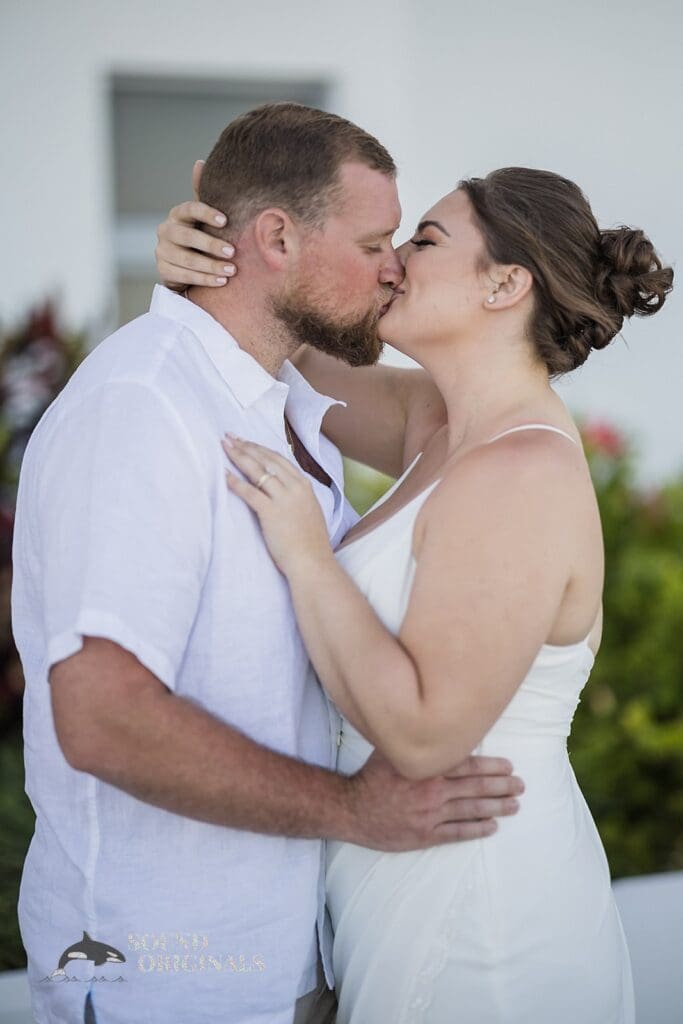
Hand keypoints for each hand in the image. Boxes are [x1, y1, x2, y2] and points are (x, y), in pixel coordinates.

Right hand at [155, 160, 237, 289]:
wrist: (183, 264)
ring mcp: (162, 251)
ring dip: (211, 266)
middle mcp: (165, 230)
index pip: (189, 208)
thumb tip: (200, 162)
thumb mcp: (202, 217)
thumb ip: (202, 194)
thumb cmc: (198, 235)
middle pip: (187, 237)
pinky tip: (221, 281)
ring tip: (232, 271)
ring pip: (187, 259)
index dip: (206, 213)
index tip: (225, 221)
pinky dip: (205, 279)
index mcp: (177, 214)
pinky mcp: (163, 270)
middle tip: (233, 252)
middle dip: (211, 245)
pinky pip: (185, 276)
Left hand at [222, 435, 332, 576]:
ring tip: (224, 446)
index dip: (259, 448)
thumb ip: (297, 497)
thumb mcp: (309, 511)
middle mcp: (295, 487)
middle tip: (229, 437)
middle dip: (246, 446)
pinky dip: (234, 481)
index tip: (246, 441)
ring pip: (257, 471)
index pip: (278, 459)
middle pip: (266, 460)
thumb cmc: (310, 543)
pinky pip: (249, 492)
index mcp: (304, 485)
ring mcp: (283, 499)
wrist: (313, 562)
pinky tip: (223, 473)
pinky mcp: (271, 512)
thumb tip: (282, 489)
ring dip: (239, 456)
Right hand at [344, 749, 523, 851]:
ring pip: (471, 810)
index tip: (509, 766)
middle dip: (502, 786)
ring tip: (515, 805)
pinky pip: (457, 832)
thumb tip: (431, 720)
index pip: (468, 766)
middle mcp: (432, 791)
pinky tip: (492, 827)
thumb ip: (413, 739)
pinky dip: (477, 829)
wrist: (351, 809)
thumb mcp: (390, 750)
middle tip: (521, 785)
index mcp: (427, 768)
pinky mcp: (425, 835)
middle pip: (476, 788)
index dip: (491, 766)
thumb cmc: (371, 776)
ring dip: (497, 807)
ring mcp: (430, 815)